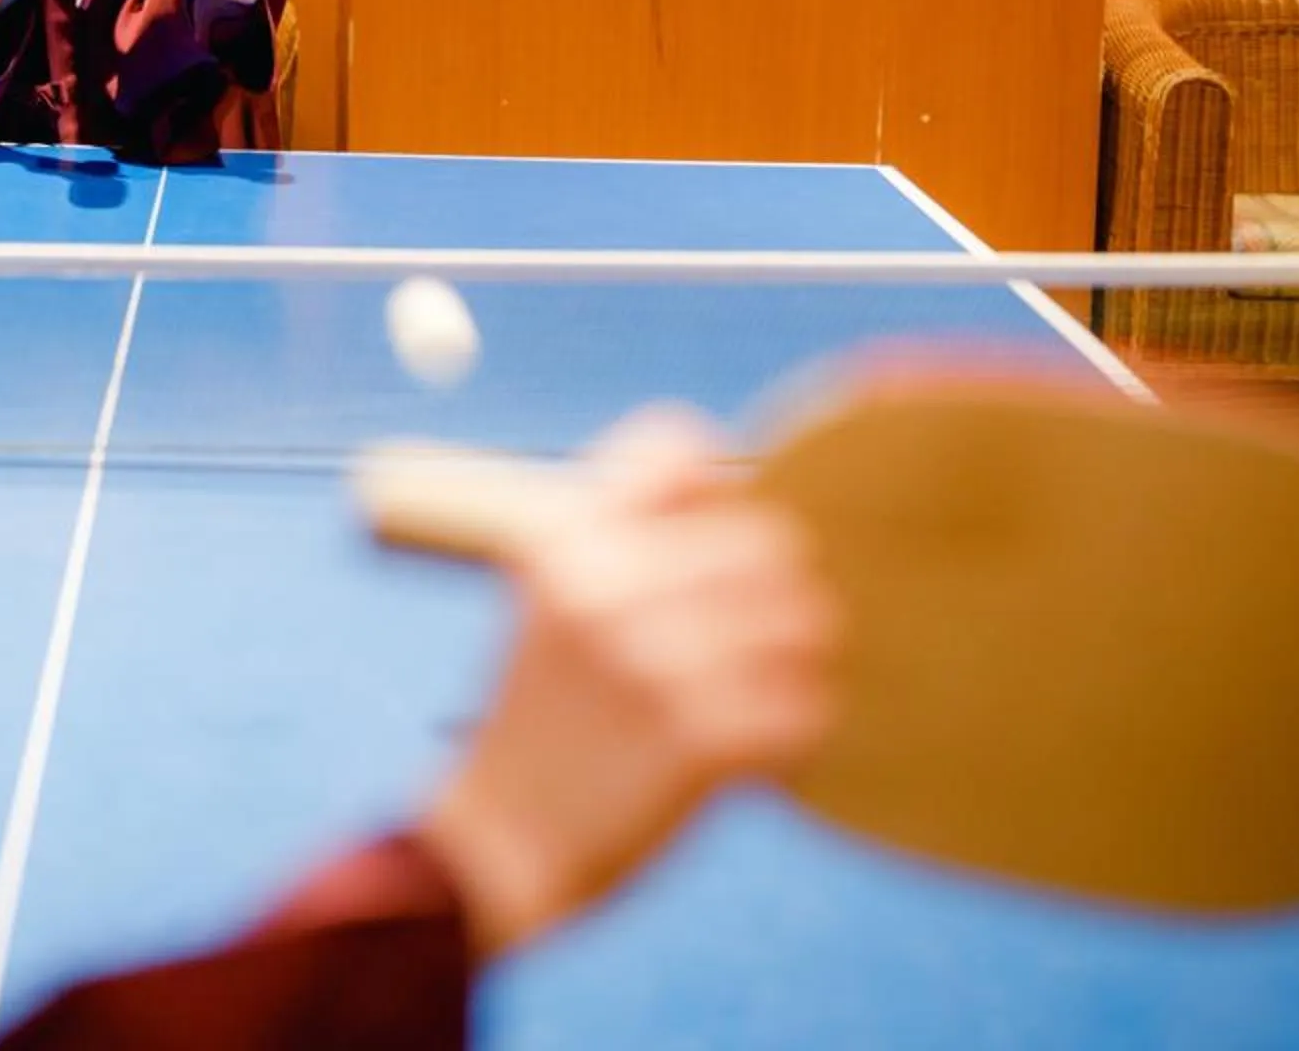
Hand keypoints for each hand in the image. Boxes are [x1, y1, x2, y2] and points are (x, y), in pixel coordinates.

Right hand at [413, 408, 839, 955]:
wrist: (492, 848)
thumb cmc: (539, 724)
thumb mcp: (550, 608)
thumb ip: (625, 553)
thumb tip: (752, 518)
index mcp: (562, 542)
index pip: (678, 449)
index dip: (719, 492)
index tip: (719, 541)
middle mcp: (607, 586)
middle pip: (770, 542)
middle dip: (782, 595)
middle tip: (767, 642)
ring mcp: (654, 662)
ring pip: (803, 626)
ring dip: (803, 666)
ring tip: (768, 695)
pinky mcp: (697, 740)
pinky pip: (805, 710)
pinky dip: (798, 734)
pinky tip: (762, 752)